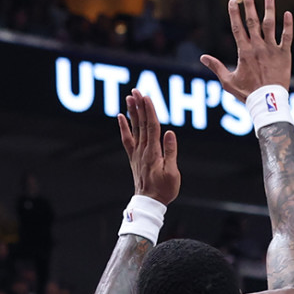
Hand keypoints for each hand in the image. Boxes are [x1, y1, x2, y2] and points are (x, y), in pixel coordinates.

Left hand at [119, 89, 179, 204]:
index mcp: (154, 152)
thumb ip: (171, 152)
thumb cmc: (164, 189)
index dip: (149, 111)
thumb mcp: (172, 173)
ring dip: (132, 112)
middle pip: (141, 124)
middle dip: (139, 106)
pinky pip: (127, 140)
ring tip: (129, 97)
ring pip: (134, 128)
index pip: (152, 126)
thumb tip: (170, 133)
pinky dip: (123, 127)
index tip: (146, 97)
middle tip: (136, 90)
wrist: (149, 203)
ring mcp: (137, 153)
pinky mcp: (134, 157)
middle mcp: (143, 150)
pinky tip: (121, 117)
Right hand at [200, 0, 292, 101]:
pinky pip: (287, 37)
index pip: (237, 28)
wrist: (268, 102)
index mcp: (244, 52)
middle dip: (249, 4)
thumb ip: (216, 67)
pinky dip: (288, 25)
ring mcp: (272, 50)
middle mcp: (258, 47)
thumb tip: (202, 58)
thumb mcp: (228, 81)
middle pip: (252, 21)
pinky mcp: (284, 55)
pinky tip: (288, 14)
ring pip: (270, 25)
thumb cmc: (247, 93)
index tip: (232, 0)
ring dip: (269, 9)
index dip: (234, 13)